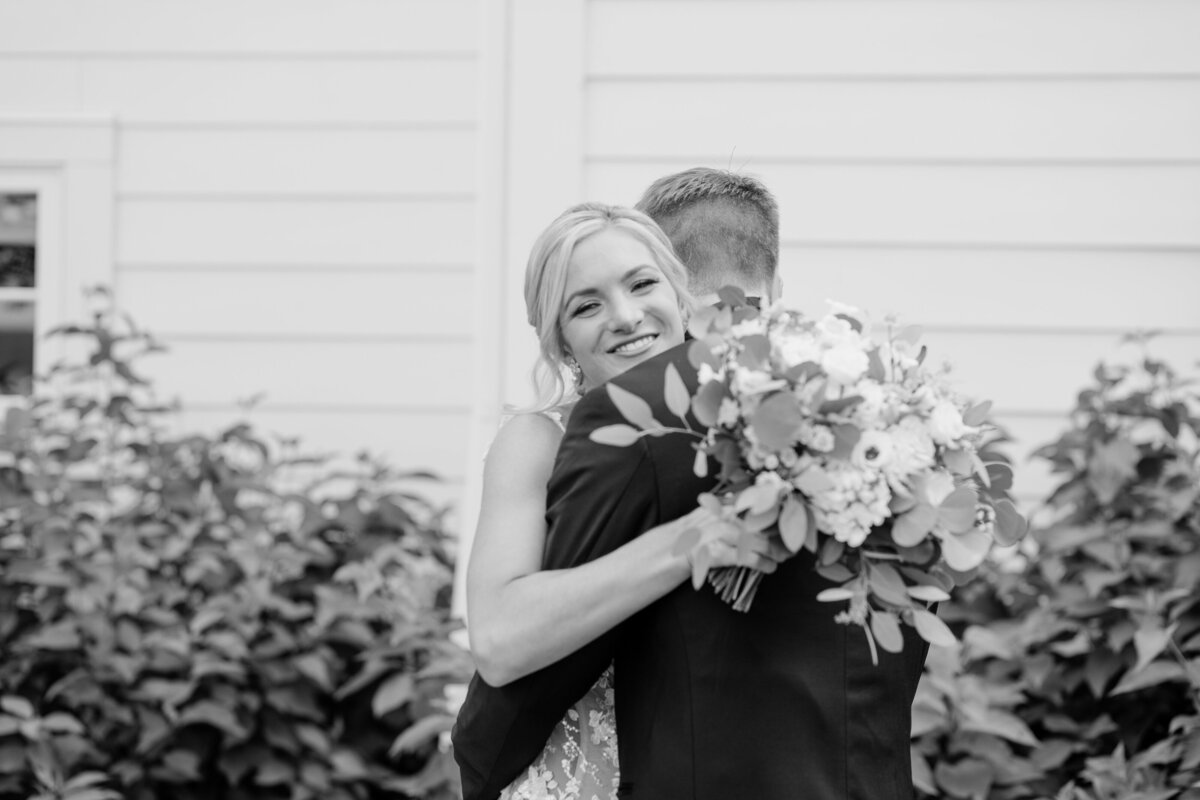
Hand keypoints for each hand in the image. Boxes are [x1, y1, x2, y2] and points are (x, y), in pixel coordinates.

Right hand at [671, 507, 792, 588]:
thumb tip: (763, 515)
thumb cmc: (694, 535)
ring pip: (757, 541)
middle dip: (780, 536)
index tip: (794, 519)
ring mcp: (718, 532)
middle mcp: (722, 515)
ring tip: (780, 558)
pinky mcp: (716, 551)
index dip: (779, 512)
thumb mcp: (712, 515)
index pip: (759, 504)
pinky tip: (769, 568)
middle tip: (792, 545)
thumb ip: (733, 512)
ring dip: (773, 552)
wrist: (669, 549)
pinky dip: (762, 563)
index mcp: (724, 505)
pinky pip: (747, 558)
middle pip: (762, 523)